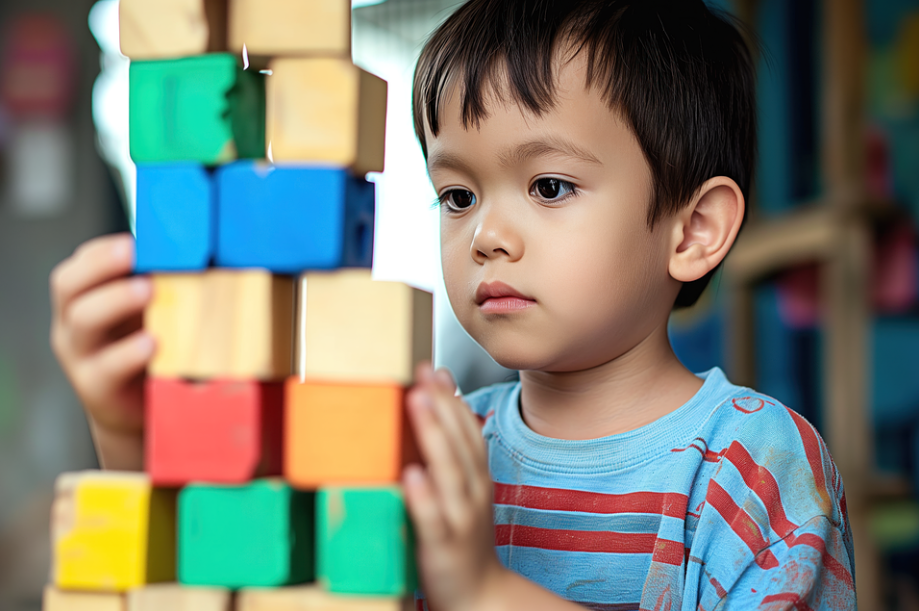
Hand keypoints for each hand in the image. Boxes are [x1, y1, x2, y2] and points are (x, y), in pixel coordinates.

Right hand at [50, 233, 152, 468]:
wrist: (139, 410)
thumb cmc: (148, 349)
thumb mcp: (150, 313)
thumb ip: (162, 284)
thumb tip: (202, 252)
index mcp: (84, 298)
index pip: (79, 265)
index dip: (102, 251)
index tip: (134, 240)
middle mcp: (74, 323)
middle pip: (69, 285)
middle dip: (102, 265)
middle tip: (134, 253)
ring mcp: (81, 355)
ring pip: (84, 320)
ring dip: (117, 300)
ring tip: (149, 290)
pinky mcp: (97, 388)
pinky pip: (108, 367)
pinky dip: (130, 352)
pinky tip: (153, 342)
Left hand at [403, 362, 505, 610]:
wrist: (480, 598)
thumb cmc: (465, 541)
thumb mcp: (463, 493)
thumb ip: (450, 456)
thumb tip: (431, 414)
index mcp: (476, 479)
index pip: (467, 430)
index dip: (452, 399)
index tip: (434, 370)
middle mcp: (472, 494)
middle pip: (460, 442)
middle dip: (442, 405)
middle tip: (422, 375)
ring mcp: (460, 519)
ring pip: (449, 472)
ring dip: (434, 434)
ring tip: (418, 403)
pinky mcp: (442, 546)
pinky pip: (433, 519)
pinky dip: (424, 496)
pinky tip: (412, 475)